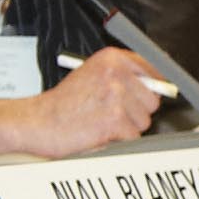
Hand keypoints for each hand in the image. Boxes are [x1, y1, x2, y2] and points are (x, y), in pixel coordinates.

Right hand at [0, 45, 156, 158]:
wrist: (36, 122)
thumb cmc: (62, 103)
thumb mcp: (90, 75)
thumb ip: (123, 75)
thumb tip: (162, 84)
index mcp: (111, 58)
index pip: (154, 69)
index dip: (151, 86)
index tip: (144, 94)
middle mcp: (115, 74)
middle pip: (153, 99)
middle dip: (136, 110)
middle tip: (110, 111)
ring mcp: (116, 97)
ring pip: (144, 121)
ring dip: (126, 127)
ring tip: (100, 121)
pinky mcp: (114, 121)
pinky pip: (133, 137)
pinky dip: (118, 140)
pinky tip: (98, 132)